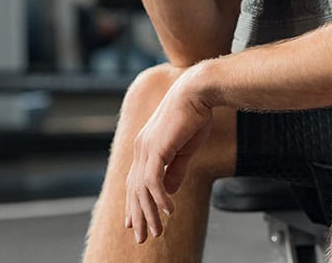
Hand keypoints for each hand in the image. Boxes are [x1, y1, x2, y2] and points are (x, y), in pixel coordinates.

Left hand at [124, 70, 213, 242]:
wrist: (198, 93)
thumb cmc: (195, 116)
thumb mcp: (185, 149)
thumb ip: (175, 170)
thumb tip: (168, 192)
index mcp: (145, 146)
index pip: (135, 181)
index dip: (133, 203)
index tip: (133, 223)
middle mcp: (140, 148)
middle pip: (134, 189)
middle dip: (138, 215)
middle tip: (142, 237)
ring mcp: (145, 148)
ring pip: (142, 190)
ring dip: (150, 213)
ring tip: (157, 232)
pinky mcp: (156, 149)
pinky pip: (153, 181)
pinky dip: (160, 199)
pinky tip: (169, 212)